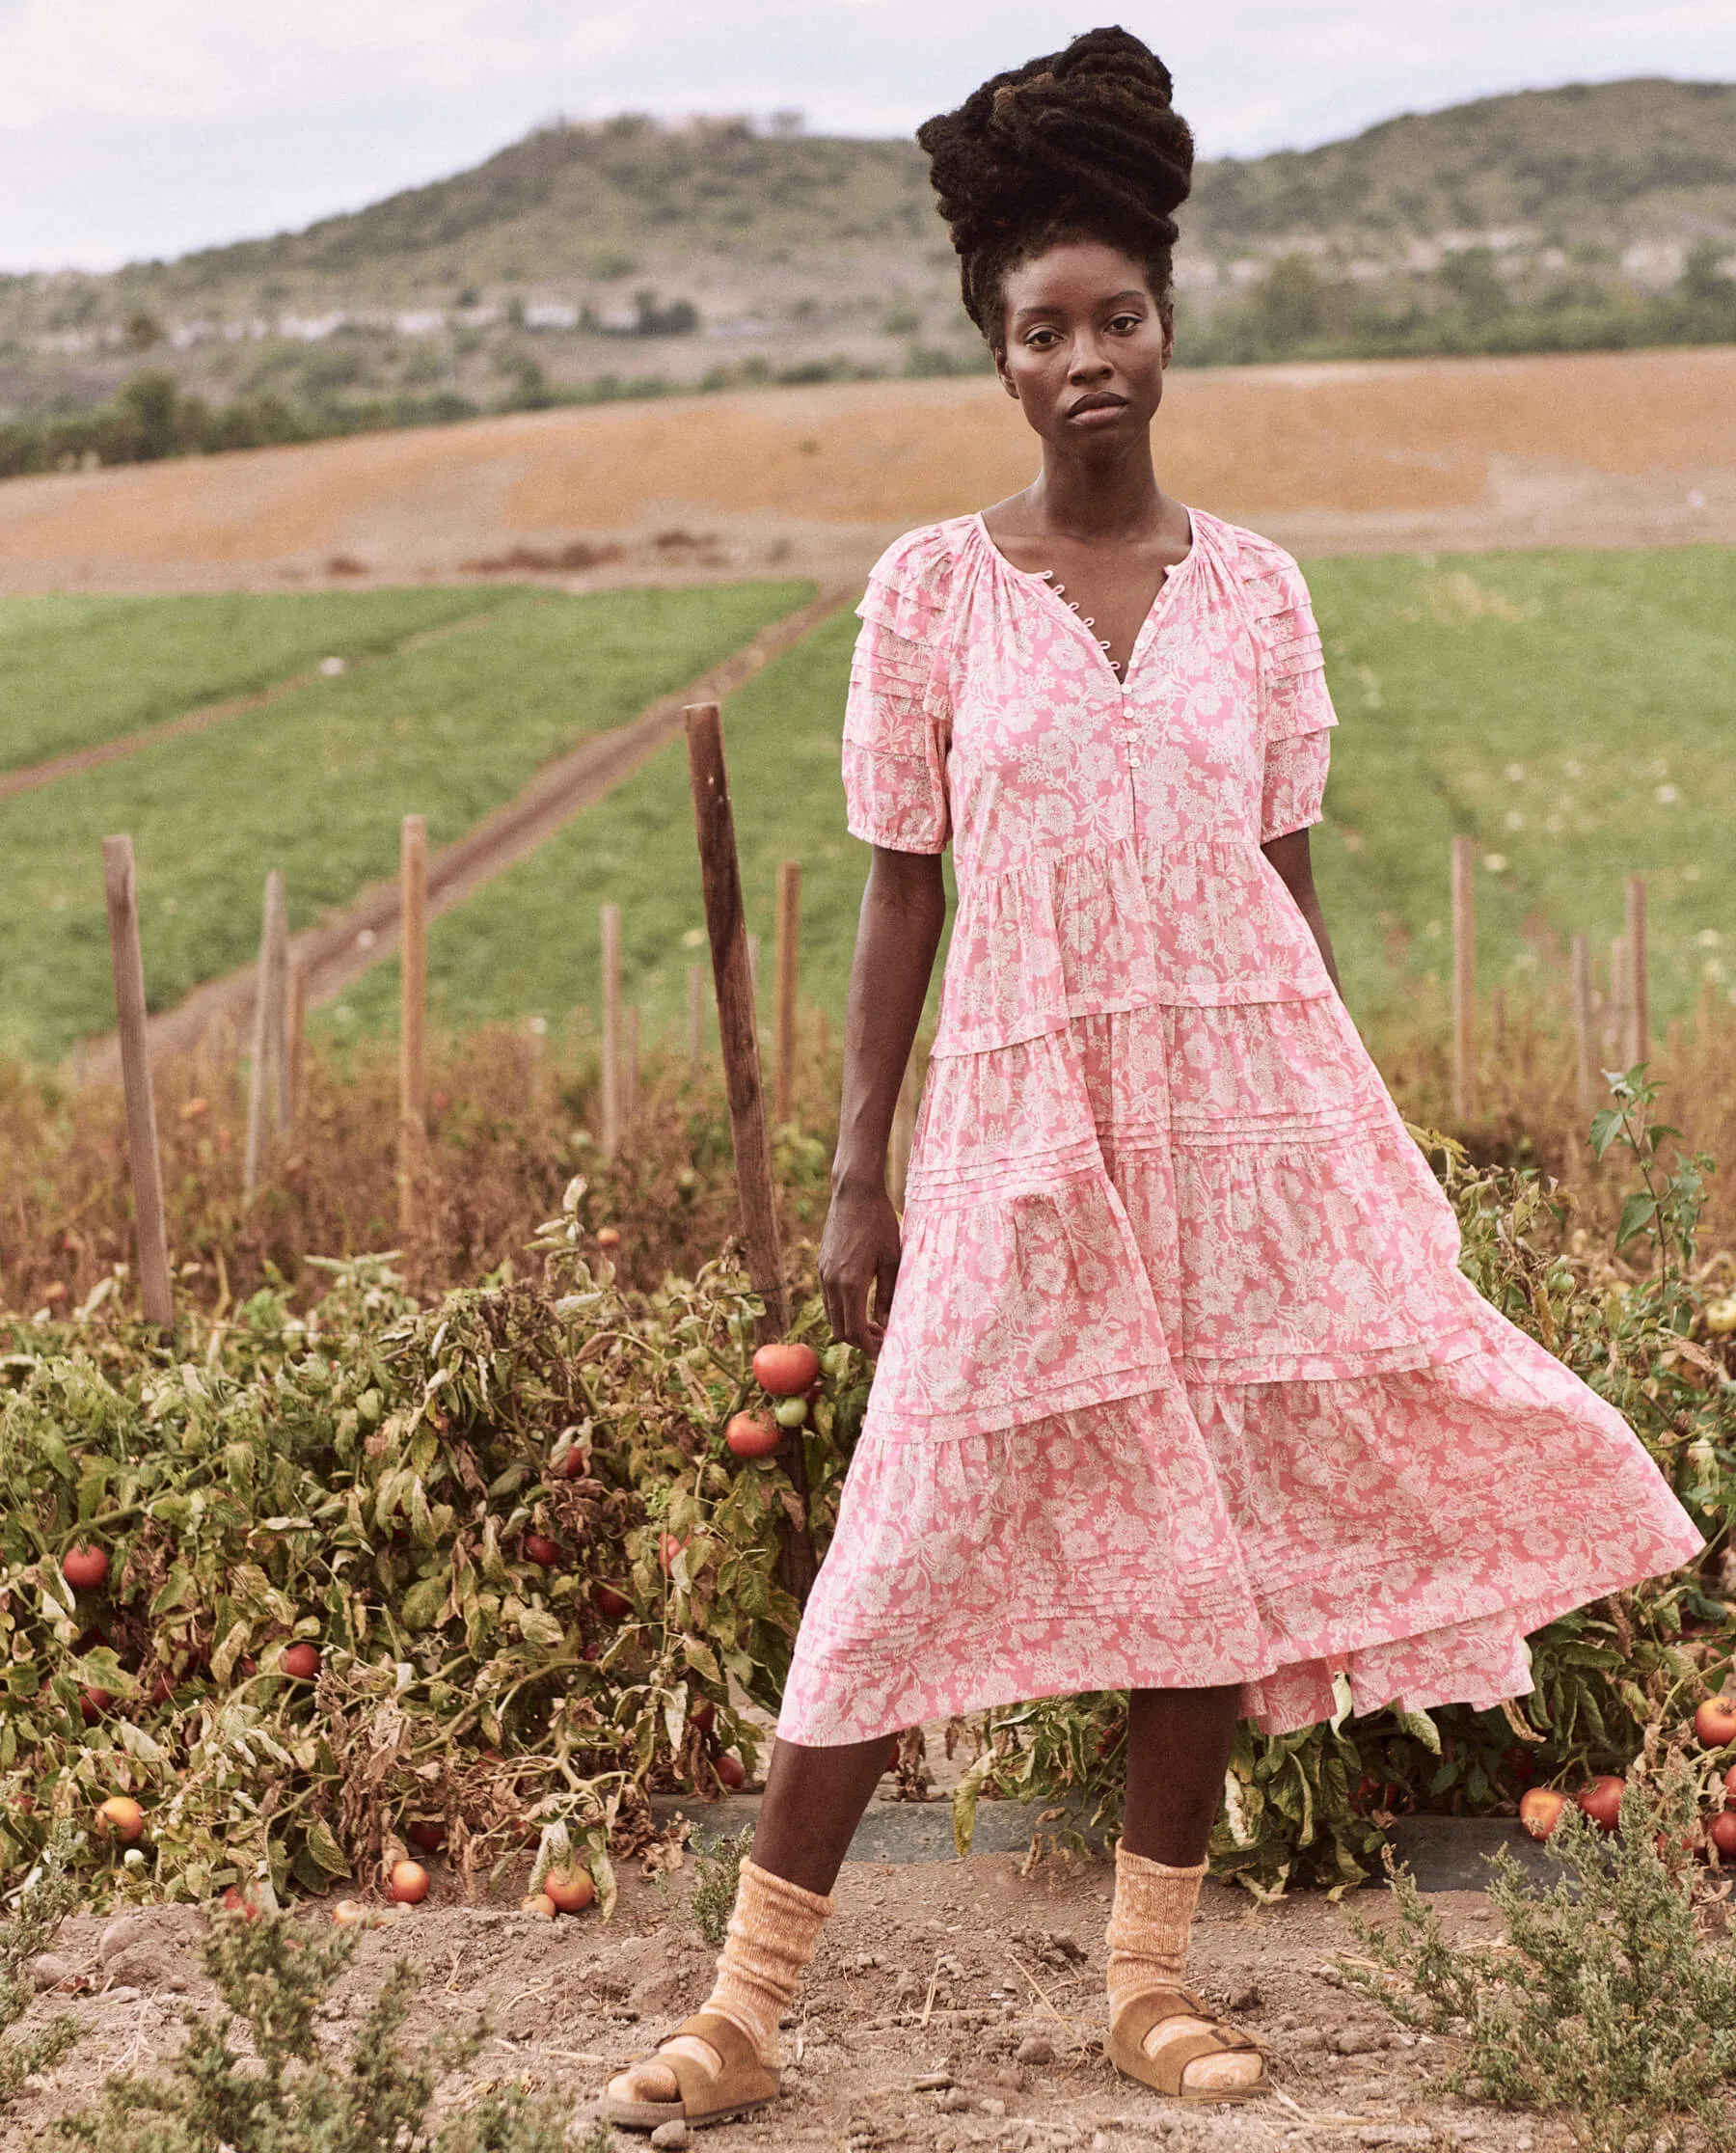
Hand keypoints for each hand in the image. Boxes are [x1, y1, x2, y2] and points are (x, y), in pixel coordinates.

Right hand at [819, 1181, 902, 1356]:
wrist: (854, 1193)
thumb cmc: (879, 1223)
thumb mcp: (892, 1261)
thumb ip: (888, 1296)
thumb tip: (886, 1324)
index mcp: (850, 1283)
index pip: (854, 1331)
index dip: (869, 1347)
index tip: (886, 1349)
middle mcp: (831, 1282)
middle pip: (839, 1328)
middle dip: (860, 1341)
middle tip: (883, 1340)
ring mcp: (823, 1273)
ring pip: (832, 1314)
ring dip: (851, 1325)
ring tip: (875, 1324)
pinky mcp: (822, 1265)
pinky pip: (829, 1298)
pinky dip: (844, 1309)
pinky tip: (863, 1303)